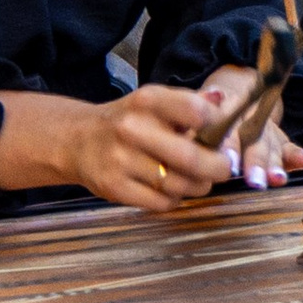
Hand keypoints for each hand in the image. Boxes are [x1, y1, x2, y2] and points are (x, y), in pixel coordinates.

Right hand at [62, 79, 302, 210]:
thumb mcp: (155, 102)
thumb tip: (224, 101)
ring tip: (197, 179)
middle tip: (224, 168)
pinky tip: (170, 189)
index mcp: (147, 101)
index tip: (223, 136)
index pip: (196, 111)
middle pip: (192, 158)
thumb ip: (191, 102)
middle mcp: (132, 128)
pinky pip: (162, 202)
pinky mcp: (115, 187)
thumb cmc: (128, 121)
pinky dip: (174, 198)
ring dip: (197, 186)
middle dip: (217, 167)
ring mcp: (121, 160)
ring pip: (180, 184)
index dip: (218, 126)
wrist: (78, 140)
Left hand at [186, 58, 302, 189]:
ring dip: (274, 164)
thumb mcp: (193, 117)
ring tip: (278, 179)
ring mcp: (264, 131)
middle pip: (252, 141)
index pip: (226, 131)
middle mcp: (245, 121)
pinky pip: (288, 147)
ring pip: (270, 146)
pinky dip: (298, 155)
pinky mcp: (278, 140)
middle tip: (254, 181)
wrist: (233, 96)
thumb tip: (182, 140)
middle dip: (255, 162)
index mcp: (222, 114)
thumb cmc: (205, 119)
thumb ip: (190, 127)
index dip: (230, 147)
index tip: (232, 165)